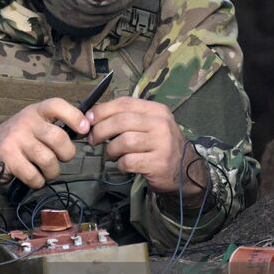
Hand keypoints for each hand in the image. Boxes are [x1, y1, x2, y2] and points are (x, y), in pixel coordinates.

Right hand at [0, 98, 89, 189]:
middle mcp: (26, 121)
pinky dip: (38, 181)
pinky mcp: (8, 157)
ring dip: (52, 172)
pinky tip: (34, 178)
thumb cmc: (19, 138)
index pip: (57, 105)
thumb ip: (56, 126)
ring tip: (47, 172)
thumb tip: (86, 131)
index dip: (74, 116)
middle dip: (67, 154)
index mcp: (36, 111)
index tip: (84, 129)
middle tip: (61, 159)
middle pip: (59, 138)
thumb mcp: (35, 124)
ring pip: (48, 160)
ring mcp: (16, 139)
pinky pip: (33, 175)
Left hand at [86, 97, 206, 201]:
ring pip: (123, 142)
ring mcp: (161, 144)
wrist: (185, 170)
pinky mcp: (158, 163)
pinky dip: (120, 164)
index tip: (88, 119)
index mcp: (156, 110)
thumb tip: (92, 118)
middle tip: (93, 140)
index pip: (124, 103)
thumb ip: (126, 119)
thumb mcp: (149, 125)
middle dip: (100, 131)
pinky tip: (123, 165)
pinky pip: (128, 161)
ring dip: (110, 150)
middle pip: (121, 122)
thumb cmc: (160, 146)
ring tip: (112, 155)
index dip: (102, 110)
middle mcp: (161, 124)